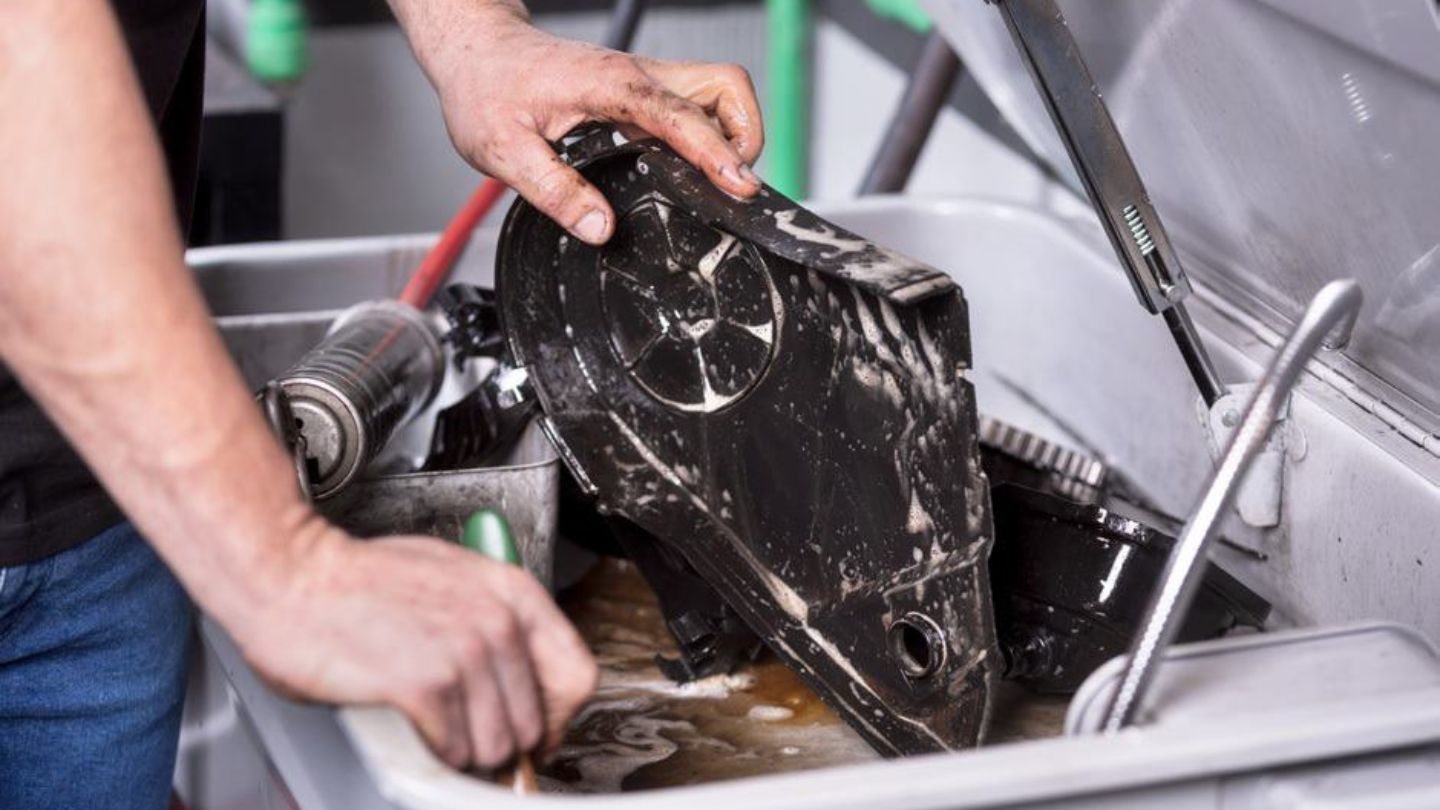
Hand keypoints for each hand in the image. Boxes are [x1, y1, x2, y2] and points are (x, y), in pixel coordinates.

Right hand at [233, 526, 597, 768]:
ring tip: (433, 724)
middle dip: (499, 739)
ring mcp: (463, 654)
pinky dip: (431, 751)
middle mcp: (497, 622)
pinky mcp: (425, 685)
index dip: (555, 715)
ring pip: (495, 746)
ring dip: (463, 749)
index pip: (578, 676)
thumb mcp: (453, 579)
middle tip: (464, 731)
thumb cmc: (360, 579)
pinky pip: (452, 751)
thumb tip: (523, 677)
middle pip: (534, 724)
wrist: (294, 576)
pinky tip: (411, 724)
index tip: (533, 728)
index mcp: (512, 593)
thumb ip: (496, 622)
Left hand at [404, 4, 763, 244]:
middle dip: (746, 135)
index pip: (682, 115)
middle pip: (727, 86)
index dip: (716, 152)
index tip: (740, 186)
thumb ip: (553, 191)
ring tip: (716, 179)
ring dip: (734, 132)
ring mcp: (645, 80)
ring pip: (719, 90)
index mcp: (610, 86)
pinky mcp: (642, 89)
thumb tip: (599, 228)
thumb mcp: (503, 150)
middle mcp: (638, 75)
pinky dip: (710, 133)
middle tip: (730, 184)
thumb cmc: (487, 89)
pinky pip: (697, 103)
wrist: (477, 50)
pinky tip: (689, 168)